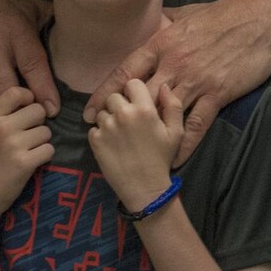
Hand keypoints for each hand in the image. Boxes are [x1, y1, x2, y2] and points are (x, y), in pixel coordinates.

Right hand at [0, 0, 56, 128]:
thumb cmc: (7, 8)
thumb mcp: (33, 9)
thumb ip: (55, 26)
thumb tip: (82, 41)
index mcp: (15, 32)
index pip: (32, 64)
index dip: (43, 88)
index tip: (52, 110)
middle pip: (5, 84)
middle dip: (19, 110)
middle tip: (30, 127)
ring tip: (6, 136)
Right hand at [0, 85, 53, 207]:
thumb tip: (20, 101)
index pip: (16, 92)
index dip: (28, 97)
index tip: (28, 108)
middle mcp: (2, 127)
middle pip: (38, 110)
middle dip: (38, 123)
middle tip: (29, 136)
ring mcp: (14, 145)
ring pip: (46, 131)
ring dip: (42, 142)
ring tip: (28, 152)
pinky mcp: (25, 162)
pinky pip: (49, 149)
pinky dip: (45, 156)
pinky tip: (33, 162)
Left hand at [86, 0, 270, 162]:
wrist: (260, 22)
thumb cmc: (225, 13)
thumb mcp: (189, 13)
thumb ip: (169, 22)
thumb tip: (158, 22)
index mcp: (164, 44)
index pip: (127, 71)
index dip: (106, 92)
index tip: (91, 110)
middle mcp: (174, 65)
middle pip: (138, 96)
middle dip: (120, 117)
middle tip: (105, 136)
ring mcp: (196, 81)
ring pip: (163, 113)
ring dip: (147, 133)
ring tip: (133, 152)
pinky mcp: (217, 94)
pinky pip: (196, 125)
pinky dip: (184, 144)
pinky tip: (175, 158)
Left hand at [89, 79, 184, 207]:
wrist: (145, 188)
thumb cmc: (162, 158)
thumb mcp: (177, 132)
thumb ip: (173, 105)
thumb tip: (164, 86)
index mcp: (144, 109)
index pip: (132, 83)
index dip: (135, 92)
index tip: (138, 104)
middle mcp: (123, 113)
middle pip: (114, 96)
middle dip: (120, 105)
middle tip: (128, 121)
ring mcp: (107, 126)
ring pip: (102, 111)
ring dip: (109, 119)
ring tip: (120, 134)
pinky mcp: (95, 140)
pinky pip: (94, 127)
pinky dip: (100, 133)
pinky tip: (112, 144)